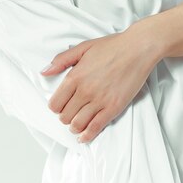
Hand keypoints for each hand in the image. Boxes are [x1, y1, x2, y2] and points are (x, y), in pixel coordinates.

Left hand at [39, 28, 157, 142]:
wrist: (137, 48)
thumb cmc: (112, 46)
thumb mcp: (83, 47)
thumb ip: (61, 60)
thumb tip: (44, 72)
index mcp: (75, 76)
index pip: (55, 103)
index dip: (56, 106)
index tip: (60, 105)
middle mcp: (85, 90)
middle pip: (65, 116)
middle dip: (65, 116)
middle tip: (70, 112)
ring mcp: (100, 100)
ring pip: (77, 125)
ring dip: (74, 127)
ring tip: (77, 123)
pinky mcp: (113, 107)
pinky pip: (95, 128)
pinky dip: (87, 135)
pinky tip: (84, 136)